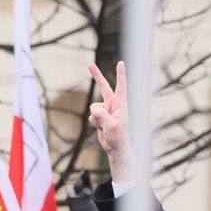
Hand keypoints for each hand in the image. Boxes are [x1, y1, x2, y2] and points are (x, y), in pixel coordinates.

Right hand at [87, 61, 136, 181]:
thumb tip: (93, 109)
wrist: (115, 148)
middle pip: (103, 87)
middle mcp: (113, 105)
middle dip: (96, 75)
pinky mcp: (99, 117)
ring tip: (105, 126)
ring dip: (96, 117)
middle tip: (89, 64)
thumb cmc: (118, 137)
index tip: (121, 63)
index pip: (121, 86)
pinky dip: (94, 122)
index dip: (120, 74)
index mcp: (120, 104)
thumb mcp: (111, 125)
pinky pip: (91, 116)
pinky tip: (101, 128)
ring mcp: (105, 110)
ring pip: (93, 107)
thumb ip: (102, 115)